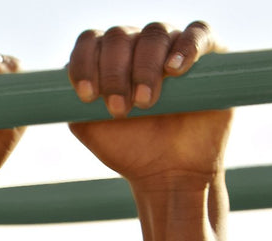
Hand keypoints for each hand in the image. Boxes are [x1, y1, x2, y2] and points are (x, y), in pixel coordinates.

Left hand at [67, 22, 230, 187]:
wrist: (170, 174)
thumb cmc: (131, 151)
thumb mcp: (91, 129)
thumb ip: (72, 103)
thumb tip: (64, 72)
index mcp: (109, 61)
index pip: (91, 42)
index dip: (85, 63)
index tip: (87, 96)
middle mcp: (139, 47)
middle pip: (120, 36)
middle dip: (114, 72)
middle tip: (120, 109)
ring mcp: (172, 48)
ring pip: (154, 33)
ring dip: (144, 66)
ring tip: (146, 101)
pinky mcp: (208, 55)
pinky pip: (197, 34)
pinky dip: (185, 47)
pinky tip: (174, 70)